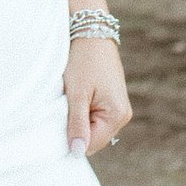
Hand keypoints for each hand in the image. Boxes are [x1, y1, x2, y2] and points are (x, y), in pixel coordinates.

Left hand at [66, 34, 131, 157]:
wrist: (91, 33)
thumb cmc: (83, 61)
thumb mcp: (77, 94)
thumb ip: (77, 124)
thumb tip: (77, 152)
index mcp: (117, 115)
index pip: (91, 145)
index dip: (73, 138)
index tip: (61, 119)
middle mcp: (123, 115)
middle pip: (94, 139)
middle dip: (77, 129)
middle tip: (67, 106)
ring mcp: (119, 108)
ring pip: (94, 129)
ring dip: (80, 120)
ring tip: (73, 99)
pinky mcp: (112, 102)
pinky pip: (96, 118)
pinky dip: (84, 113)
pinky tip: (78, 97)